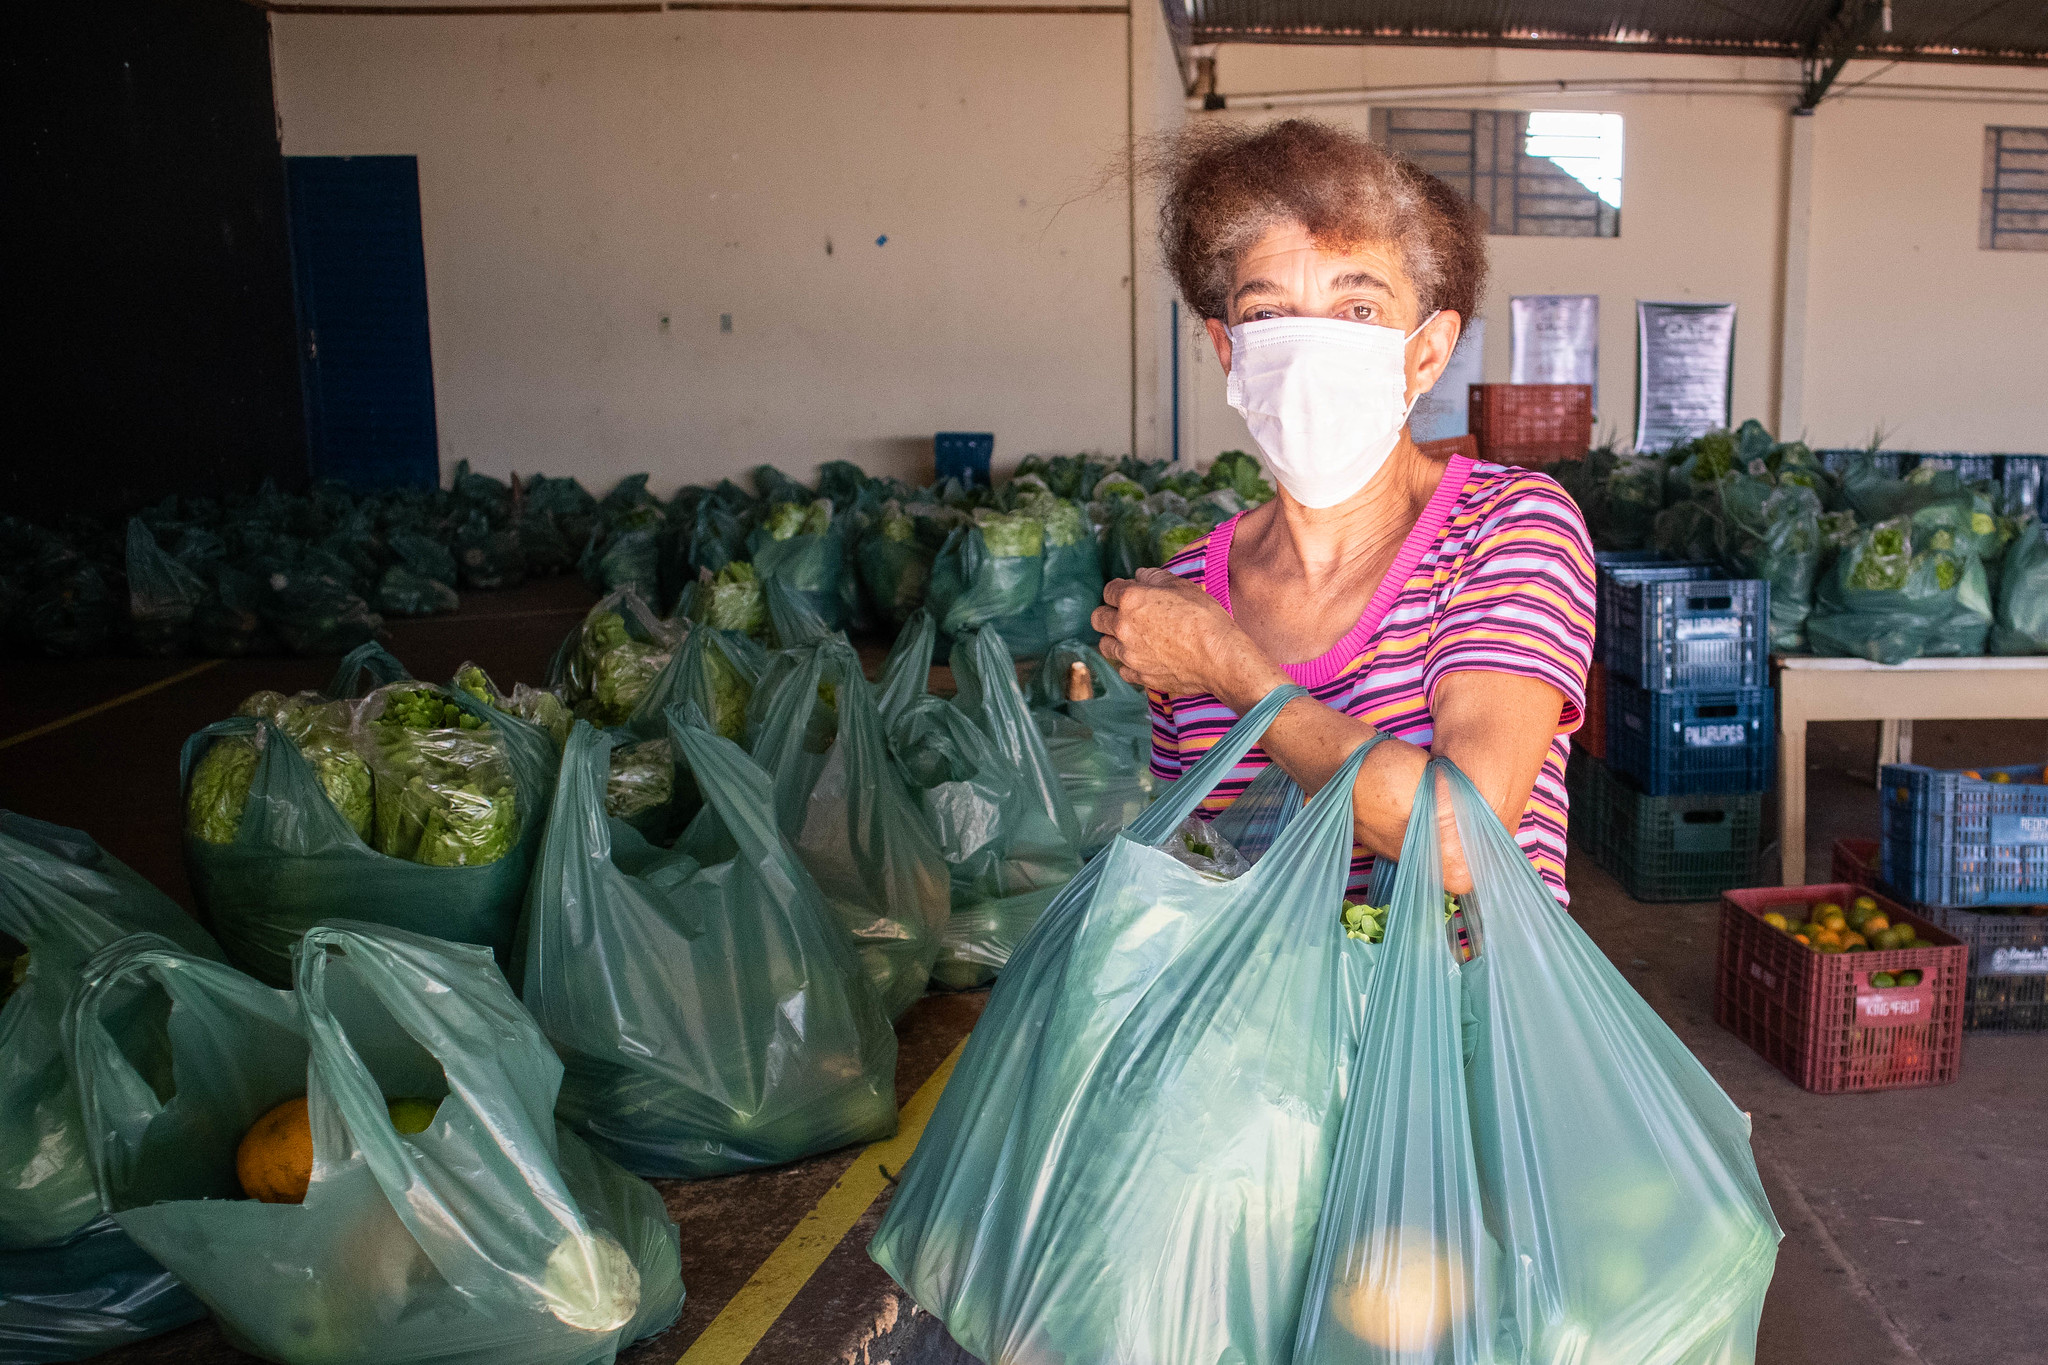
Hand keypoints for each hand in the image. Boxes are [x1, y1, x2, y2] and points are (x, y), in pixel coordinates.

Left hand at [1091, 567, 1282, 704]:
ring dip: (1115, 639)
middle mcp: (1123, 627)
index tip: (1130, 592)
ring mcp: (1129, 654)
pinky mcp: (1139, 676)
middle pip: (1098, 618)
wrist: (1219, 658)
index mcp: (1131, 600)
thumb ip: (1155, 578)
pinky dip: (1128, 663)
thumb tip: (1140, 576)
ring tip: (1133, 637)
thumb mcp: (1183, 586)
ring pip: (1105, 645)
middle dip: (1109, 613)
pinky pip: (1122, 669)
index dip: (1121, 589)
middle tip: (1125, 614)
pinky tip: (1143, 657)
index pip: (1109, 590)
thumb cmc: (1205, 618)